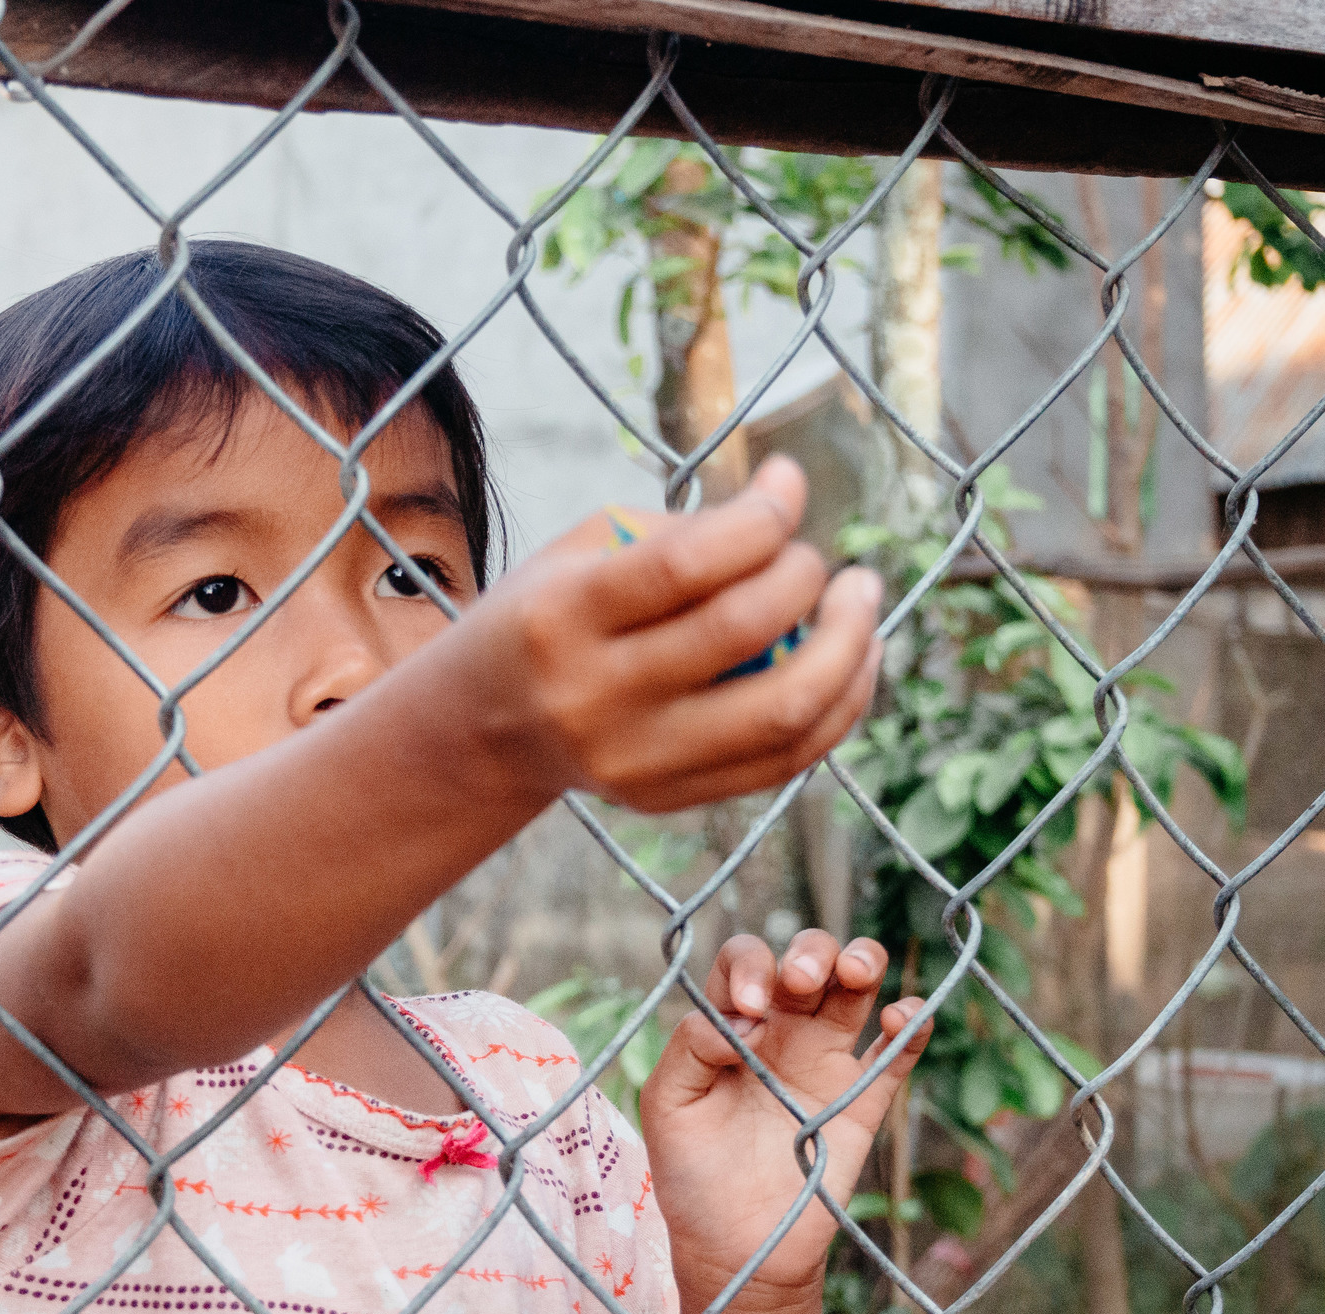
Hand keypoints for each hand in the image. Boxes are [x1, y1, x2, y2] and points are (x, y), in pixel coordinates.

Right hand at [450, 456, 882, 813]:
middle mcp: (594, 695)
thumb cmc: (545, 617)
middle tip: (818, 558)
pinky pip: (783, 760)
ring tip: (861, 604)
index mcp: (562, 617)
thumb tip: (783, 501)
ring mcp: (633, 760)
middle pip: (741, 632)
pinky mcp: (665, 798)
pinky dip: (837, 707)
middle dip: (806, 577)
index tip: (788, 486)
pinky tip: (853, 660)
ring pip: (781, 713)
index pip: (686, 563)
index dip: (760, 518)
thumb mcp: (578, 554)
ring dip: (848, 649)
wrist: (482, 728)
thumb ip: (676, 529)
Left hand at [636, 931, 932, 1308]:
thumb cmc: (691, 1172)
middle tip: (797, 983)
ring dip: (863, 961)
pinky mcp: (863, 1103)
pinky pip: (897, 1053)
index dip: (750, 966)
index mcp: (731, 1022)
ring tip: (856, 972)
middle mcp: (780, 1030)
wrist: (736, 1249)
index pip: (745, 961)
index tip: (748, 1009)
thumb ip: (691, 1048)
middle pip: (808, 959)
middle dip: (810, 953)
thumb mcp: (667, 1104)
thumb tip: (742, 1016)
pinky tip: (905, 1016)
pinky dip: (912, 1024)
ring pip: (856, 989)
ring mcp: (825, 1062)